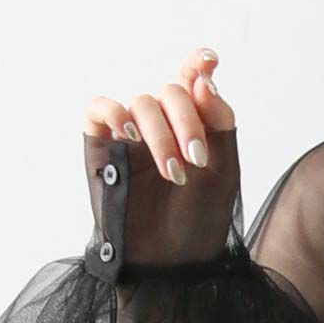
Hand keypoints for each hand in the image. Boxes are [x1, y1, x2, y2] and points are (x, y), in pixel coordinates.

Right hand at [83, 46, 241, 265]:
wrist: (171, 261)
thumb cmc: (200, 220)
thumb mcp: (224, 172)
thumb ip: (220, 124)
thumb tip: (203, 79)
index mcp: (195, 126)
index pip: (194, 81)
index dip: (198, 64)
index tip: (209, 61)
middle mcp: (163, 124)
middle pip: (172, 92)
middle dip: (188, 121)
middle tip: (196, 160)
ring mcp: (131, 133)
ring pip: (142, 102)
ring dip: (162, 135)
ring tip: (175, 174)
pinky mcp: (101, 146)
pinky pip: (99, 109)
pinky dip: (114, 113)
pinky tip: (130, 136)